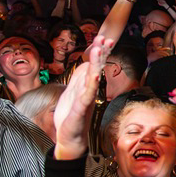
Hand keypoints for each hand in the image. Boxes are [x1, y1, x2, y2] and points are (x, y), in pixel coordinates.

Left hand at [51, 35, 109, 159]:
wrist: (70, 138)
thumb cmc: (71, 117)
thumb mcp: (72, 93)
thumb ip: (80, 79)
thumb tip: (87, 63)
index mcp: (85, 86)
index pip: (93, 64)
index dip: (98, 51)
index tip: (104, 38)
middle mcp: (88, 90)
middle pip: (96, 67)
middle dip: (100, 53)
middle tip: (106, 38)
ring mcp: (85, 99)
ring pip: (93, 77)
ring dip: (96, 63)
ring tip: (99, 49)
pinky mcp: (80, 109)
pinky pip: (87, 94)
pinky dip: (91, 84)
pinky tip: (94, 74)